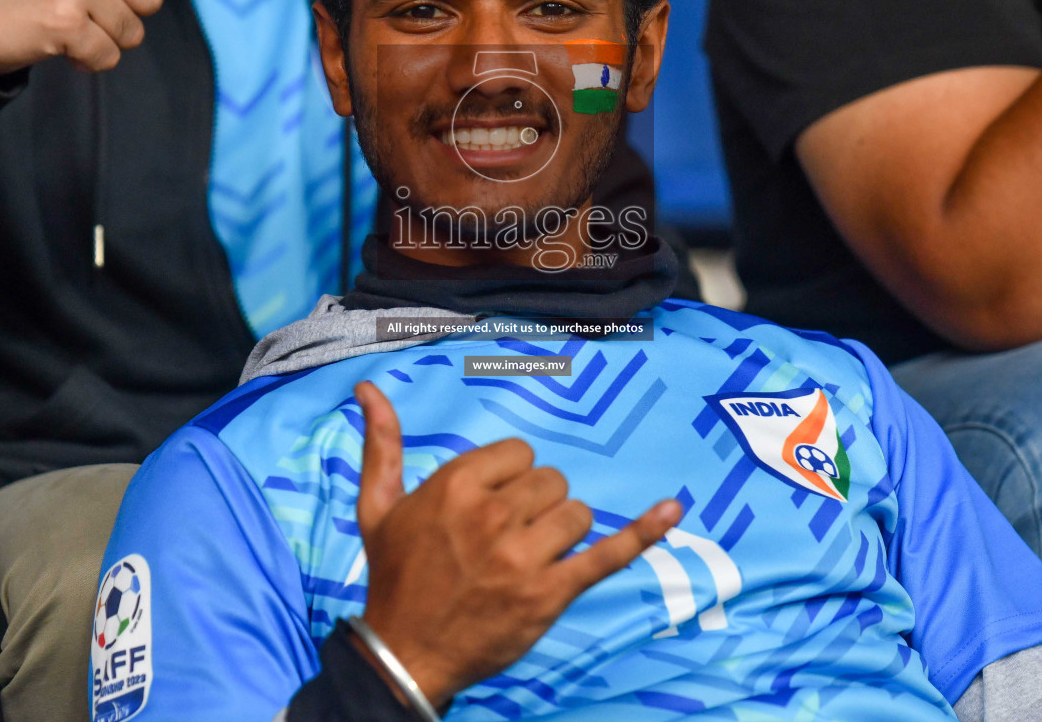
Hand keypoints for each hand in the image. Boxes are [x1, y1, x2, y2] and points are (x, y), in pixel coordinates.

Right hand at [351, 381, 680, 707]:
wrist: (404, 654)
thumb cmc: (394, 577)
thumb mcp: (378, 507)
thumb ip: (381, 444)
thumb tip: (368, 388)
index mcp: (454, 486)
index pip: (518, 454)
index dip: (510, 478)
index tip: (493, 505)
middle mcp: (491, 515)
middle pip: (551, 481)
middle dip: (537, 505)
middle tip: (508, 537)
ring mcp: (523, 557)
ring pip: (577, 512)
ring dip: (563, 530)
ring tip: (532, 556)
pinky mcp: (550, 593)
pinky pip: (607, 553)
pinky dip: (644, 533)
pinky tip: (672, 511)